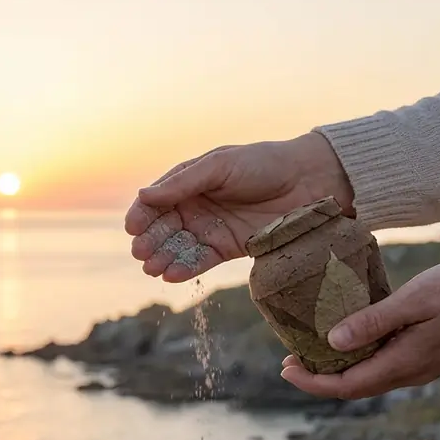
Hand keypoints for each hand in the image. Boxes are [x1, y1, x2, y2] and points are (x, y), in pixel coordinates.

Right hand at [124, 132, 353, 281]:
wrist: (307, 182)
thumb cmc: (263, 164)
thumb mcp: (220, 166)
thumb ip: (183, 182)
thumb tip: (143, 195)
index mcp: (189, 182)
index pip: (156, 201)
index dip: (142, 214)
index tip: (132, 227)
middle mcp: (195, 206)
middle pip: (163, 227)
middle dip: (149, 240)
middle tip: (141, 252)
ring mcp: (210, 229)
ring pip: (178, 247)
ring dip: (162, 258)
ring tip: (152, 268)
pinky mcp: (228, 248)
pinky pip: (200, 261)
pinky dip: (185, 269)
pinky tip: (171, 275)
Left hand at [280, 257, 439, 398]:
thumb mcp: (414, 299)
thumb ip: (374, 321)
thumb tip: (333, 341)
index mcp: (405, 363)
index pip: (347, 386)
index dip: (313, 382)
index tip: (285, 368)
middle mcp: (411, 373)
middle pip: (355, 387)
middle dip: (319, 378)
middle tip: (287, 361)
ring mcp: (421, 367)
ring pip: (369, 378)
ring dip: (338, 370)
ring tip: (310, 352)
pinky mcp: (426, 355)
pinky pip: (383, 366)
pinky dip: (359, 359)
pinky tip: (346, 340)